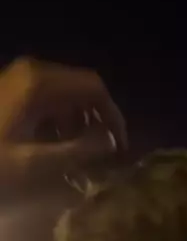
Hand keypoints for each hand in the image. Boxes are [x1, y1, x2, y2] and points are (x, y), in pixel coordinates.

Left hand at [0, 57, 126, 188]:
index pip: (95, 89)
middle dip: (97, 123)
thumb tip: (110, 142)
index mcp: (40, 85)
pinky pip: (44, 102)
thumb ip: (79, 153)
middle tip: (104, 158)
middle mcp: (31, 73)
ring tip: (80, 161)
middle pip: (81, 89)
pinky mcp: (7, 94)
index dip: (114, 118)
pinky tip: (53, 153)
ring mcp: (16, 81)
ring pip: (63, 96)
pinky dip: (58, 125)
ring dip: (78, 126)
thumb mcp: (35, 167)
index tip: (121, 151)